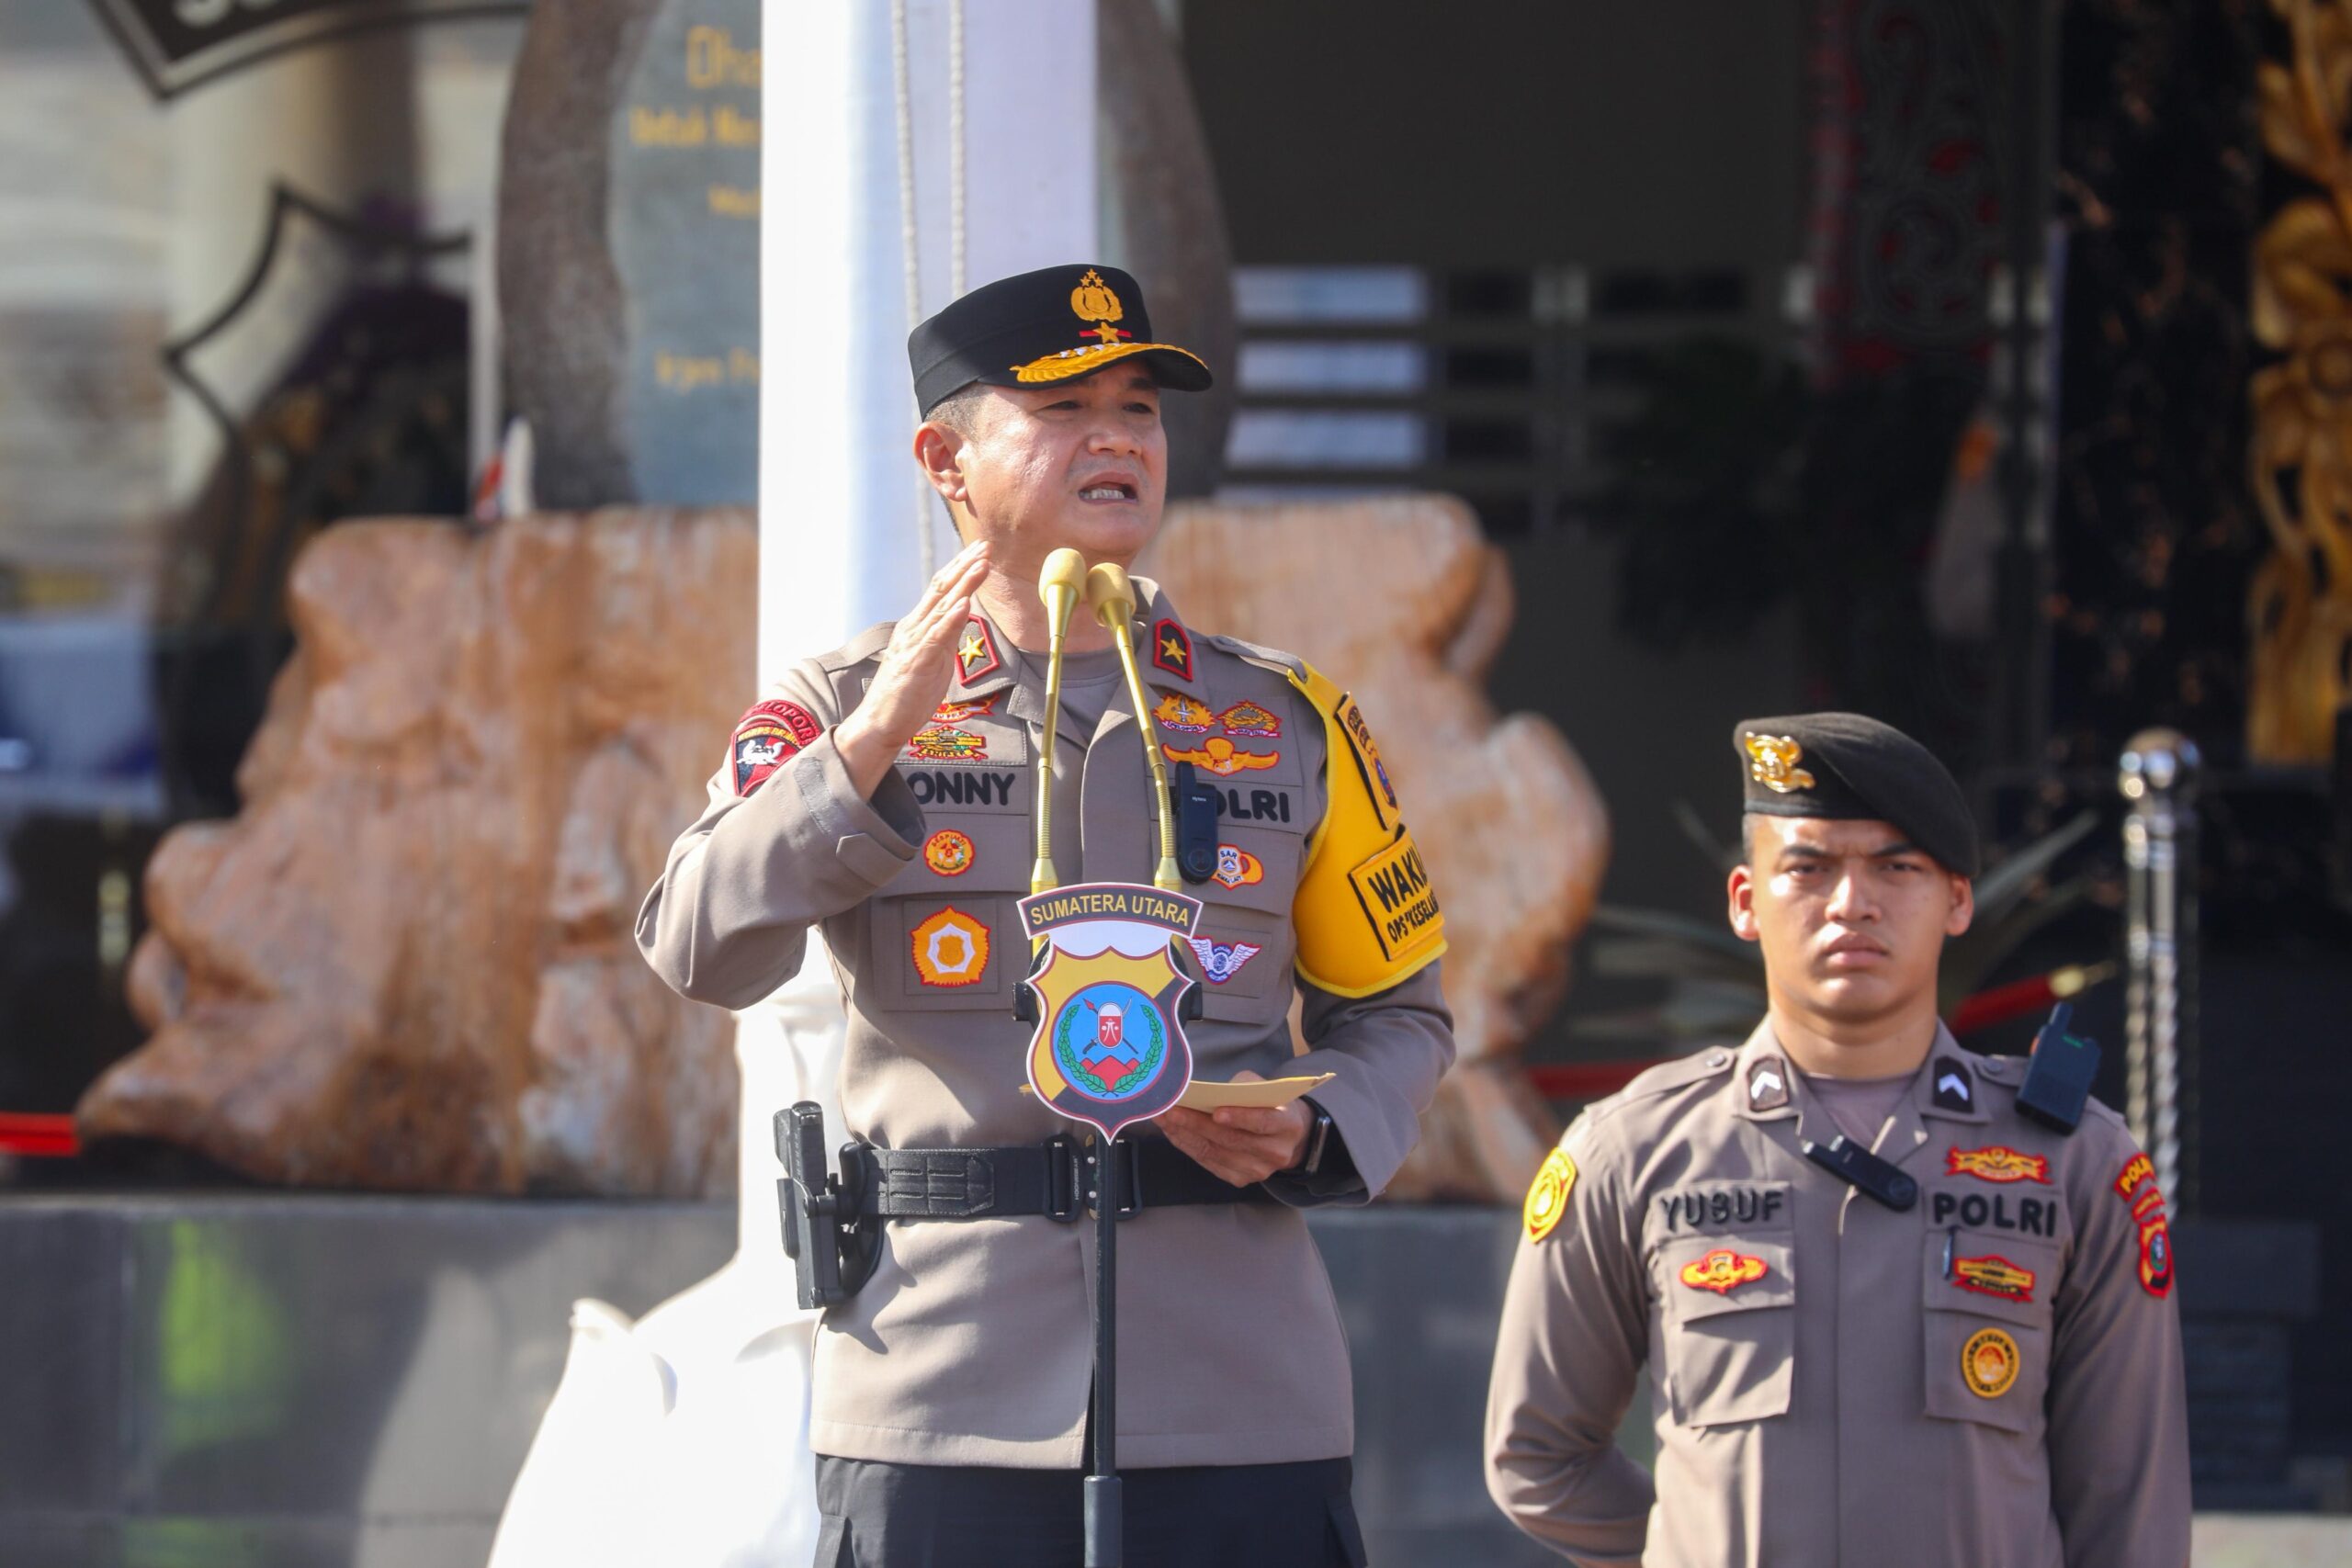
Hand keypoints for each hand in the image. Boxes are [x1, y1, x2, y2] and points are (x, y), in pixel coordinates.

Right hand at [836, 540, 992, 794]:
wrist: (880, 722)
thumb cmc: (907, 694)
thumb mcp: (935, 658)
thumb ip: (947, 634)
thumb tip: (964, 612)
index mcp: (918, 625)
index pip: (941, 589)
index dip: (961, 568)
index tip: (980, 550)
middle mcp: (914, 627)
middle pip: (941, 589)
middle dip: (964, 565)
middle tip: (985, 544)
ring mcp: (914, 643)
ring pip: (941, 607)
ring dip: (964, 584)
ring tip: (982, 563)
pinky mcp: (916, 663)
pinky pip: (936, 637)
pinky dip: (951, 618)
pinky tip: (964, 603)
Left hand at [1158, 1070, 1310, 1186]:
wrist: (1286, 1138)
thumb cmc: (1269, 1105)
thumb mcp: (1264, 1089)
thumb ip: (1242, 1089)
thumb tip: (1207, 1093)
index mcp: (1287, 1125)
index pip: (1263, 1122)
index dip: (1240, 1117)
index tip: (1216, 1111)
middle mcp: (1276, 1152)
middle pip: (1232, 1140)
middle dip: (1198, 1124)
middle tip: (1172, 1109)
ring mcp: (1258, 1170)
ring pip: (1216, 1153)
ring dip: (1185, 1135)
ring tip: (1163, 1118)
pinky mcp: (1240, 1179)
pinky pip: (1208, 1163)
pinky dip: (1187, 1145)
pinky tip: (1172, 1131)